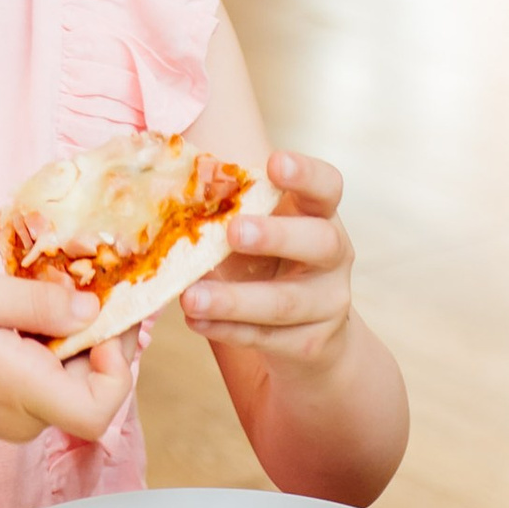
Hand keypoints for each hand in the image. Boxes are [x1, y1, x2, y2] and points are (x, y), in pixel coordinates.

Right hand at [0, 273, 138, 447]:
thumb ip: (38, 303)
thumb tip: (92, 310)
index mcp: (24, 390)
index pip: (102, 410)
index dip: (118, 368)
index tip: (98, 321)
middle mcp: (26, 416)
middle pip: (92, 390)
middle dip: (95, 338)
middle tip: (72, 287)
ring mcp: (14, 418)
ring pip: (68, 383)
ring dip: (68, 339)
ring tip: (37, 295)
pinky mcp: (3, 409)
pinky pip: (43, 382)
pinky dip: (45, 348)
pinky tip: (17, 315)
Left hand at [182, 151, 356, 371]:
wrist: (307, 334)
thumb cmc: (269, 260)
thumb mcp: (259, 228)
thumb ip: (231, 208)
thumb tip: (175, 188)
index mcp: (319, 214)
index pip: (327, 187)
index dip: (306, 174)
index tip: (274, 163)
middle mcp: (334, 256)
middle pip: (321, 242)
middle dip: (276, 235)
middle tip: (234, 232)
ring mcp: (328, 303)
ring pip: (286, 302)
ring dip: (234, 300)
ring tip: (190, 298)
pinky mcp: (311, 344)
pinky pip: (267, 337)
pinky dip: (227, 329)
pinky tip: (196, 320)